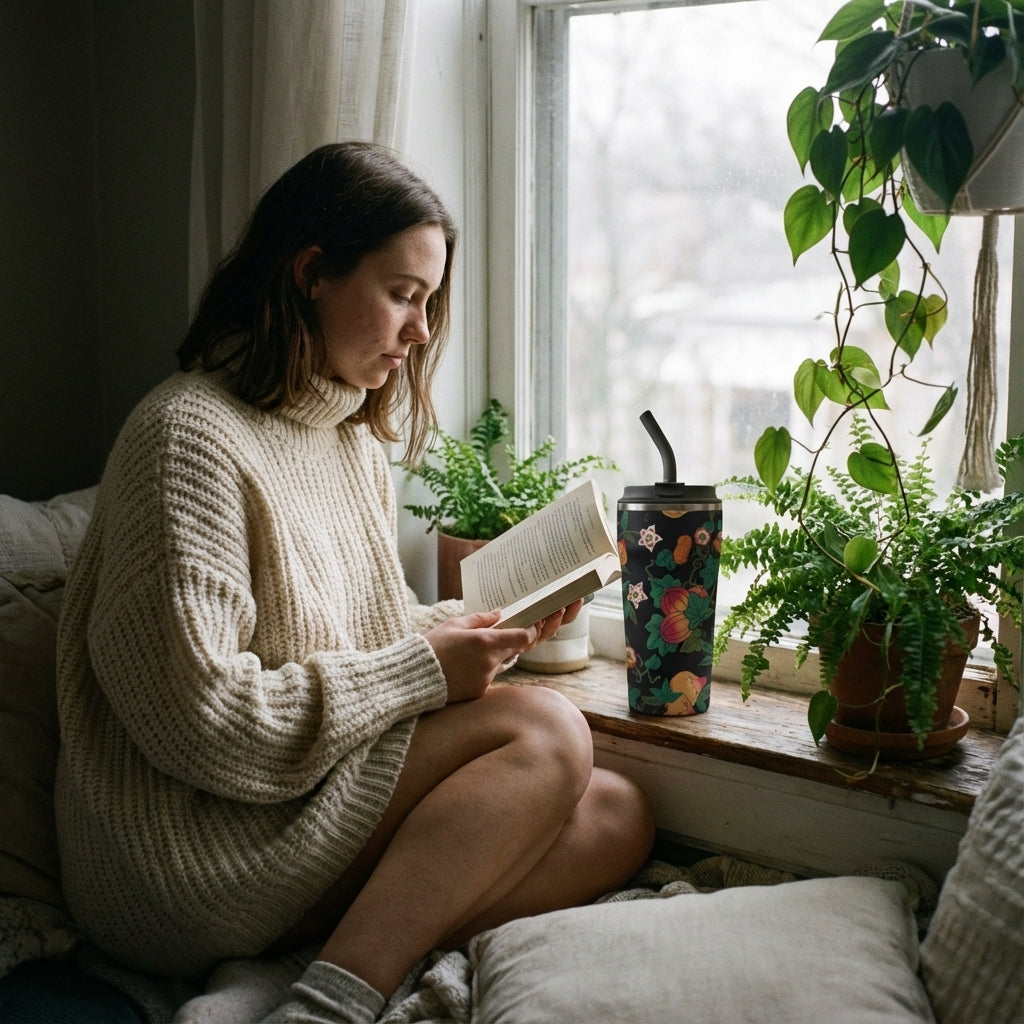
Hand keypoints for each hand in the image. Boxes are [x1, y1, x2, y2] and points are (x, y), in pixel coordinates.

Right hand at [425, 607, 571, 701]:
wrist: (415, 677)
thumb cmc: (432, 646)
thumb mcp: (454, 625)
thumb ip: (481, 618)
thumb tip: (499, 614)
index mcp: (485, 641)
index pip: (522, 637)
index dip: (530, 631)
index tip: (530, 626)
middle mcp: (489, 661)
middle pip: (514, 650)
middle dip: (511, 642)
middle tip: (499, 634)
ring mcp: (486, 678)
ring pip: (502, 664)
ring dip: (496, 656)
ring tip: (473, 651)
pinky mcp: (480, 691)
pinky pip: (490, 677)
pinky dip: (483, 670)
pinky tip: (465, 666)